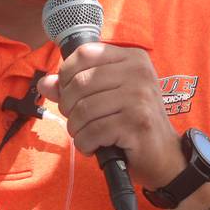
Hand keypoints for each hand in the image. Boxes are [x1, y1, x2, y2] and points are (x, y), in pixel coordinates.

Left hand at [37, 42, 184, 188]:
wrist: (164, 156)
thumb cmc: (132, 122)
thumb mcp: (106, 96)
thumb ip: (74, 87)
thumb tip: (44, 83)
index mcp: (132, 58)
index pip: (84, 53)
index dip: (66, 74)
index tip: (69, 93)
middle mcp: (138, 72)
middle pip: (79, 82)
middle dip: (68, 106)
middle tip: (78, 120)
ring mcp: (139, 97)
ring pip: (83, 109)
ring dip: (76, 128)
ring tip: (86, 134)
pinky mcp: (137, 123)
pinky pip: (93, 131)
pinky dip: (85, 143)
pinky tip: (95, 146)